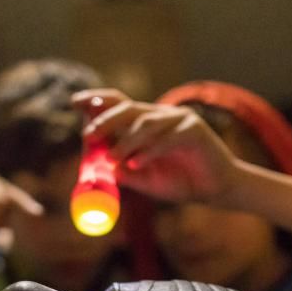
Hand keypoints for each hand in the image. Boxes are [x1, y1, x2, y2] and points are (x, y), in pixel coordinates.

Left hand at [72, 89, 242, 205]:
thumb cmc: (182, 183)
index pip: (119, 103)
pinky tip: (135, 164)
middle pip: (128, 109)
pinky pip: (166, 139)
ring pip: (146, 124)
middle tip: (89, 135)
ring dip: (126, 142)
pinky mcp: (194, 131)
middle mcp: (161, 116)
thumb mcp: (146, 179)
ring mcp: (179, 120)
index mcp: (147, 123)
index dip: (97, 100)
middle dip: (106, 120)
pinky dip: (149, 152)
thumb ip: (125, 172)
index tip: (74, 102)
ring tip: (111, 158)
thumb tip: (100, 167)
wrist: (217, 190)